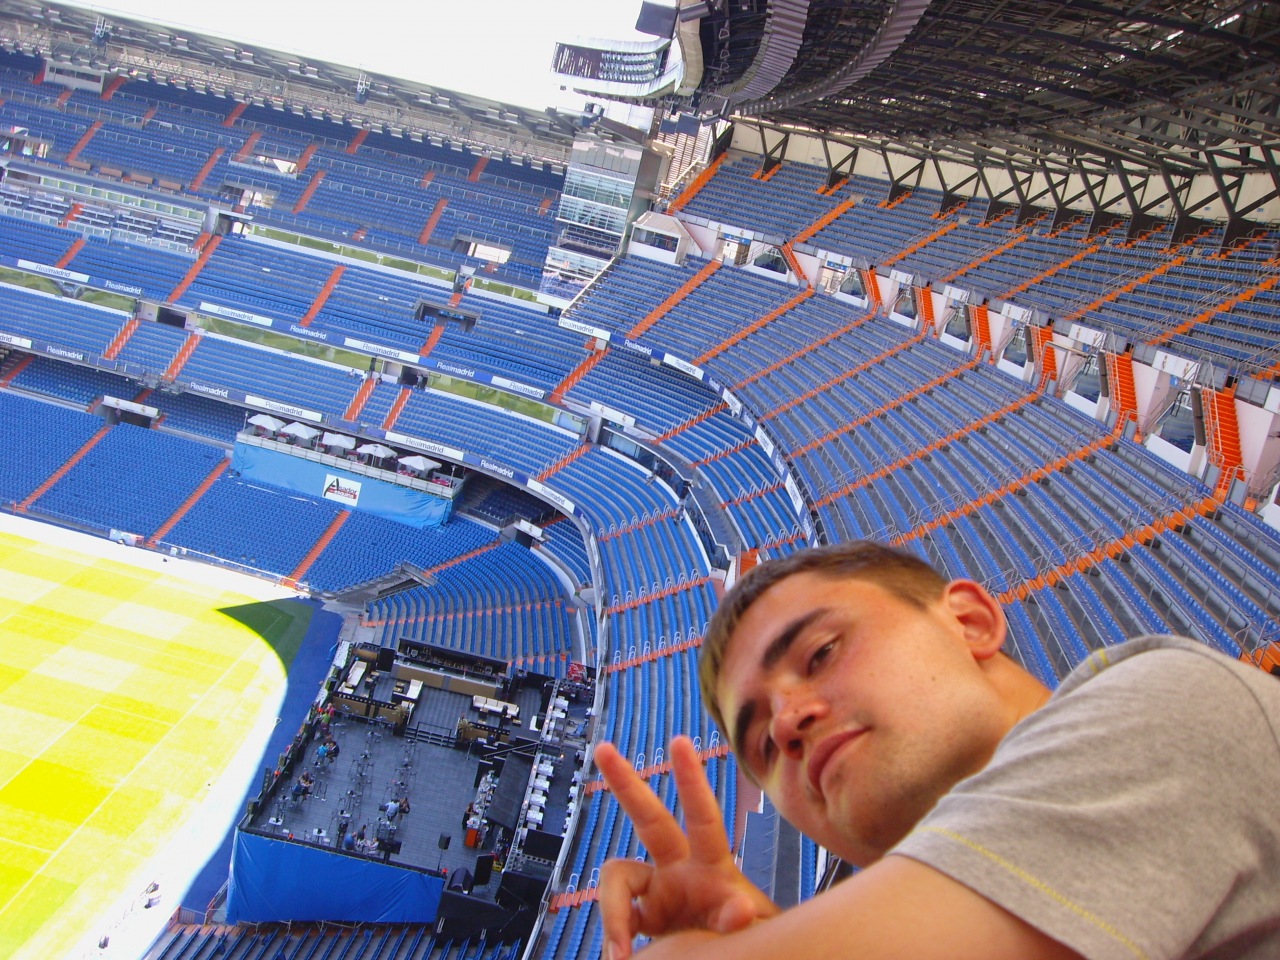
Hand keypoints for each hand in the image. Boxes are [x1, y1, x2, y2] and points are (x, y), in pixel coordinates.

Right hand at [595, 735, 778, 959]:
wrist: (727, 959)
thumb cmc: (752, 939)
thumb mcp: (759, 929)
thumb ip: (748, 918)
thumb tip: (739, 909)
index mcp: (712, 865)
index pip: (703, 817)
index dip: (691, 780)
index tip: (679, 743)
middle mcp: (678, 871)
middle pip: (647, 819)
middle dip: (625, 783)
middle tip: (604, 750)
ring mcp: (655, 894)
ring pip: (616, 876)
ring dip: (612, 909)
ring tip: (621, 948)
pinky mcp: (640, 922)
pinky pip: (616, 921)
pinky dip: (615, 939)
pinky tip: (621, 958)